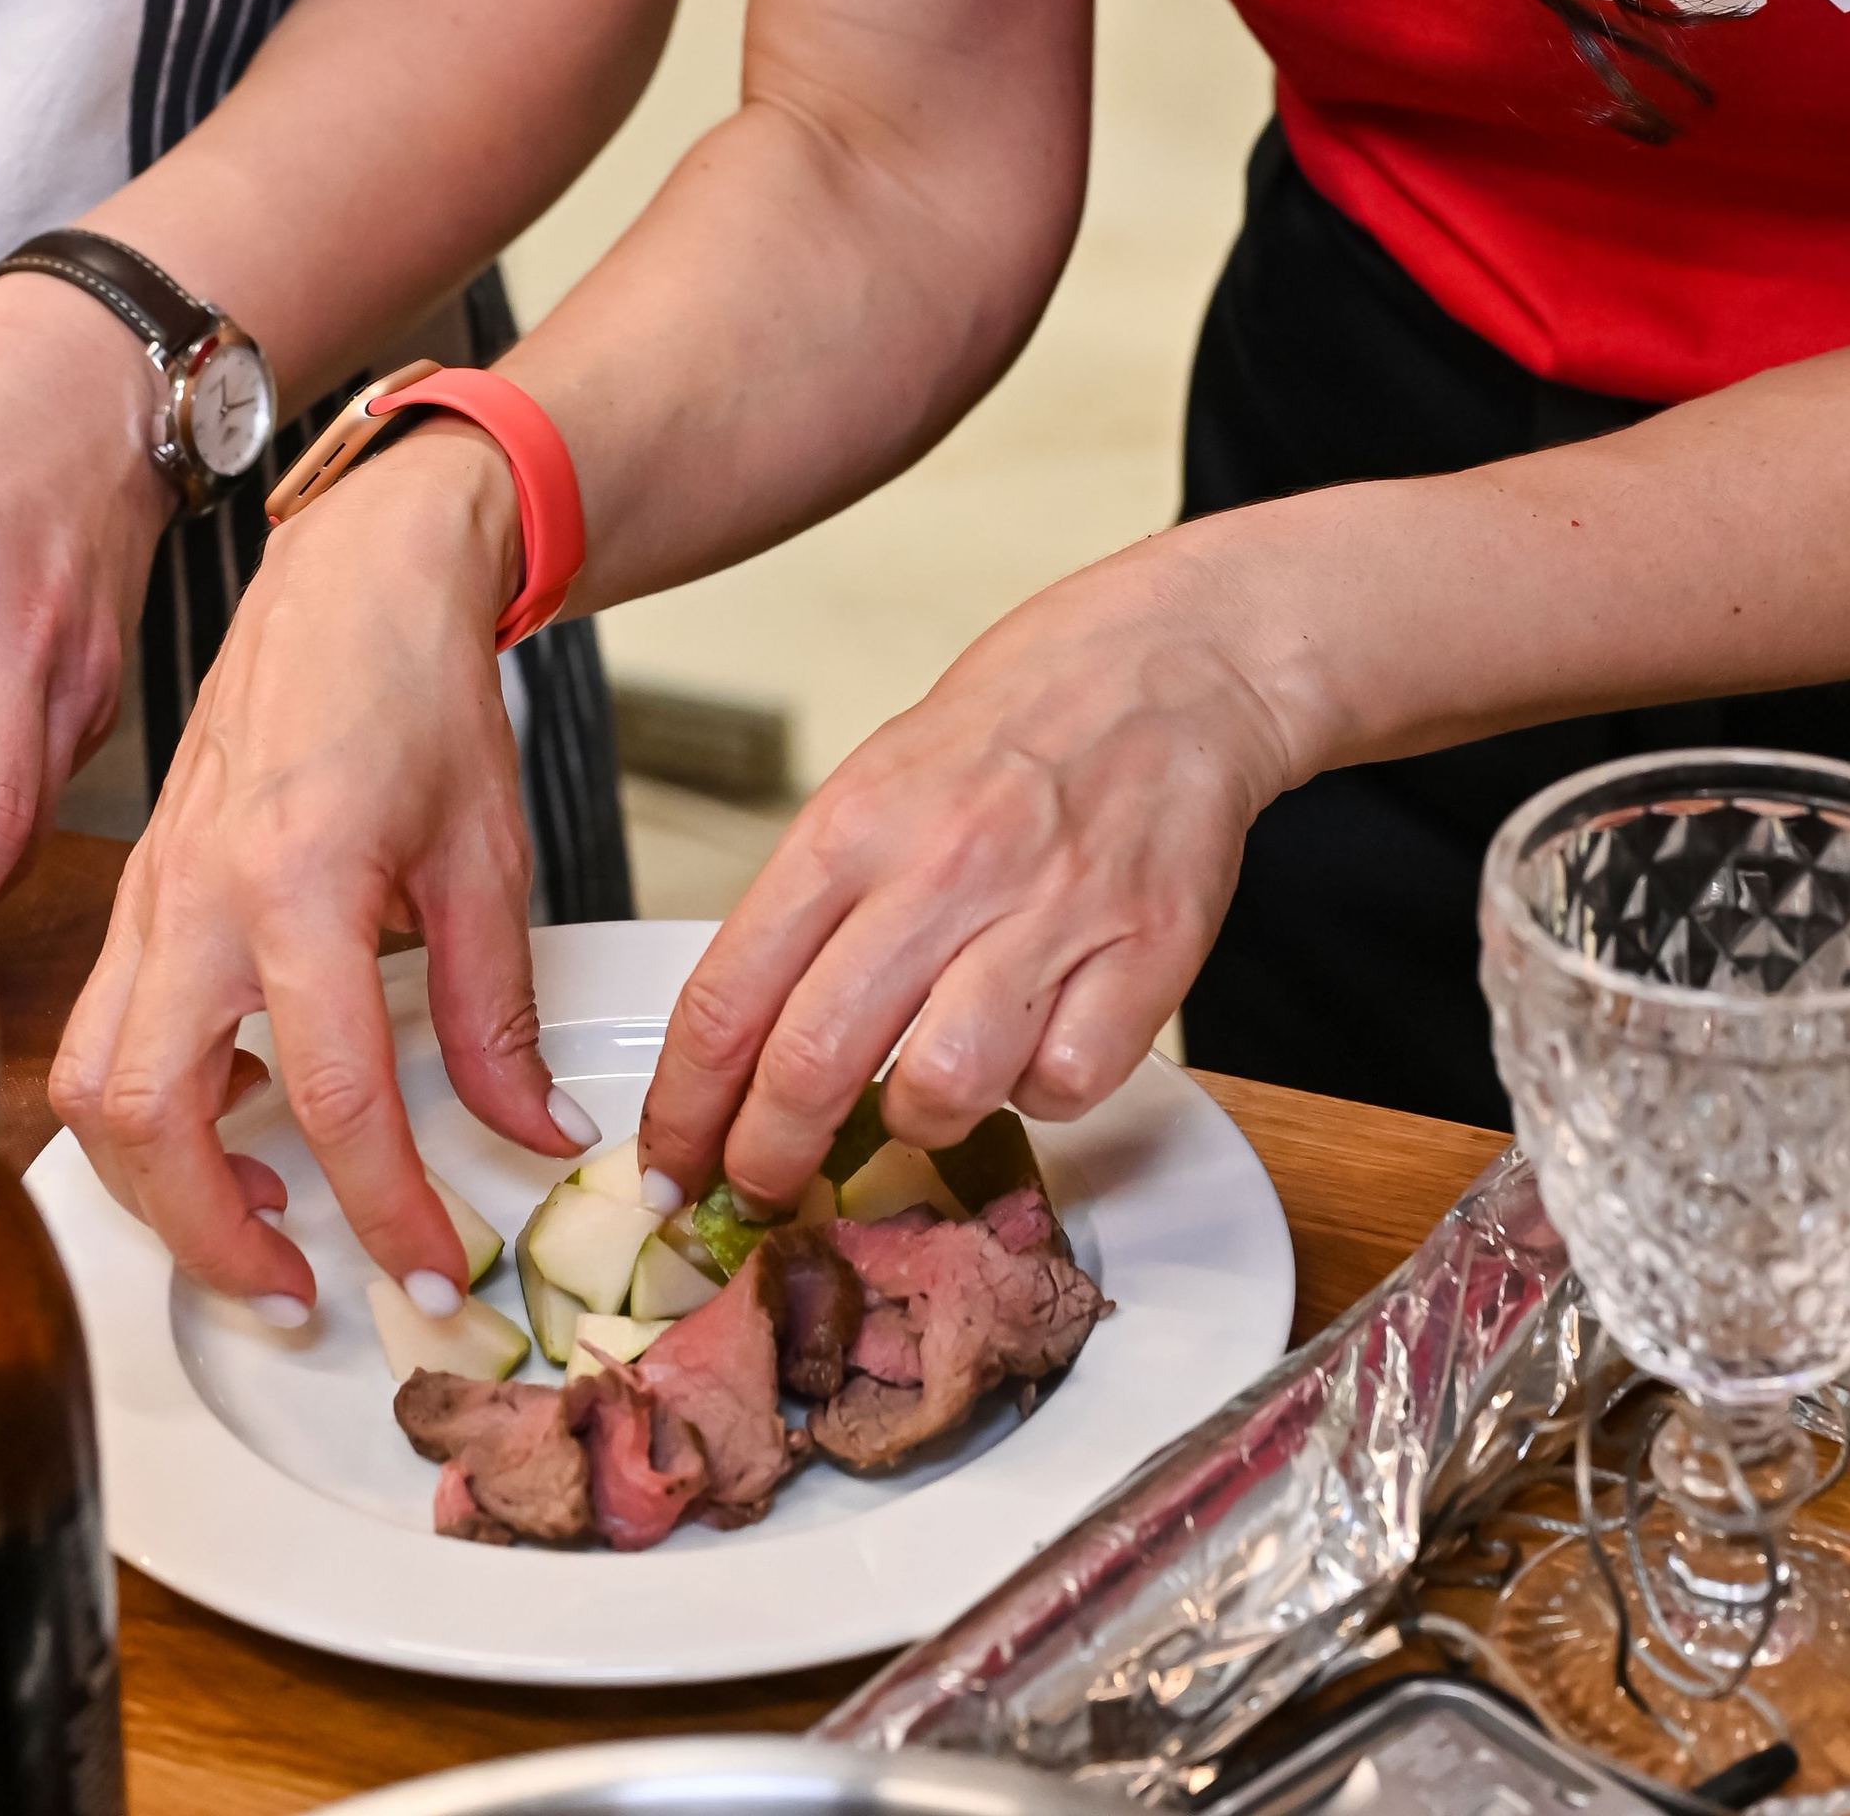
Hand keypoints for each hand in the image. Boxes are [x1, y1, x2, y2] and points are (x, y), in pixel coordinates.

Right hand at [49, 422, 590, 1315]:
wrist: (352, 575)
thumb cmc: (420, 688)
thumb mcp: (485, 853)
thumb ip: (497, 1013)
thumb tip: (531, 1138)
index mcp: (299, 880)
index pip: (335, 1095)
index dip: (389, 1211)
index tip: (437, 1273)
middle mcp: (196, 895)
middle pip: (150, 1120)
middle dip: (215, 1237)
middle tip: (307, 1290)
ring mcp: (148, 892)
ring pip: (91, 1087)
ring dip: (159, 1186)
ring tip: (262, 1218)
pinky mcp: (136, 889)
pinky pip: (100, 1027)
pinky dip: (143, 1106)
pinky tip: (231, 1112)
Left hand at [638, 529, 1291, 1210]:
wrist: (1179, 655)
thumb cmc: (1028, 712)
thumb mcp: (883, 771)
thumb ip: (824, 897)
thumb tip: (753, 1035)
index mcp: (857, 819)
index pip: (729, 994)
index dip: (685, 1107)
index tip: (670, 1161)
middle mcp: (945, 864)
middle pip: (812, 1064)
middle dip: (766, 1161)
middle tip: (759, 1193)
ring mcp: (1052, 909)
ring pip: (941, 1092)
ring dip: (918, 1122)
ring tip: (925, 1089)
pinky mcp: (1149, 949)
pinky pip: (1065, 1085)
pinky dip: (1041, 1090)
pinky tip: (1039, 1040)